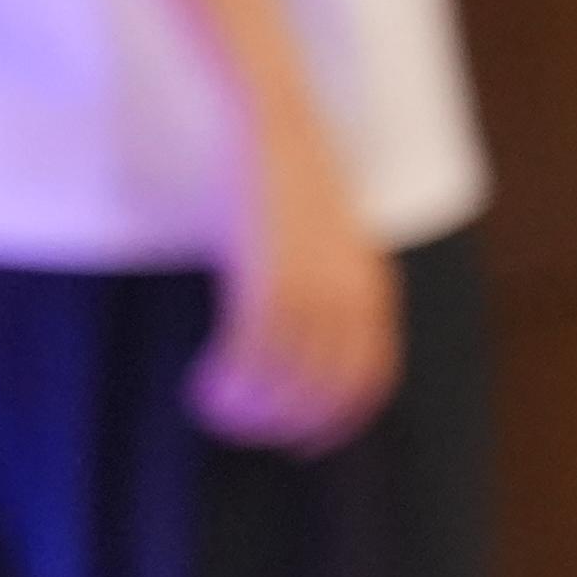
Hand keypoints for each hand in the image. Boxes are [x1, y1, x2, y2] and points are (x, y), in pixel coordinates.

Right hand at [188, 122, 400, 450]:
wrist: (278, 129)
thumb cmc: (294, 189)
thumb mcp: (332, 247)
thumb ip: (333, 294)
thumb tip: (307, 352)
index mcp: (376, 290)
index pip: (370, 380)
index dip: (335, 423)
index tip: (299, 446)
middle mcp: (352, 295)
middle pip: (323, 390)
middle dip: (279, 424)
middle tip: (241, 429)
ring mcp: (312, 287)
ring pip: (282, 381)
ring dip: (245, 409)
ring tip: (214, 408)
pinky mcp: (267, 277)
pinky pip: (249, 355)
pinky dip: (224, 383)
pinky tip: (200, 384)